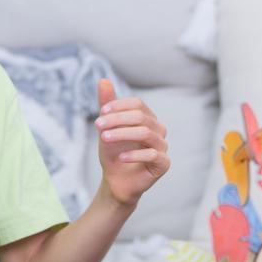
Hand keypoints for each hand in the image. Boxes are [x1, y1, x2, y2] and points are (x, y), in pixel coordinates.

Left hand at [94, 79, 170, 208]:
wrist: (116, 181)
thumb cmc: (113, 153)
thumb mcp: (107, 128)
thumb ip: (107, 105)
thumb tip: (103, 80)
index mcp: (147, 118)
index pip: (138, 104)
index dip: (120, 106)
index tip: (101, 112)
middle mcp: (158, 130)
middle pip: (141, 117)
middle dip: (117, 120)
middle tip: (98, 126)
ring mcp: (162, 147)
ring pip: (146, 133)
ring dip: (123, 134)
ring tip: (104, 139)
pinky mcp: (163, 164)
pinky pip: (153, 155)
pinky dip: (135, 154)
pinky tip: (121, 157)